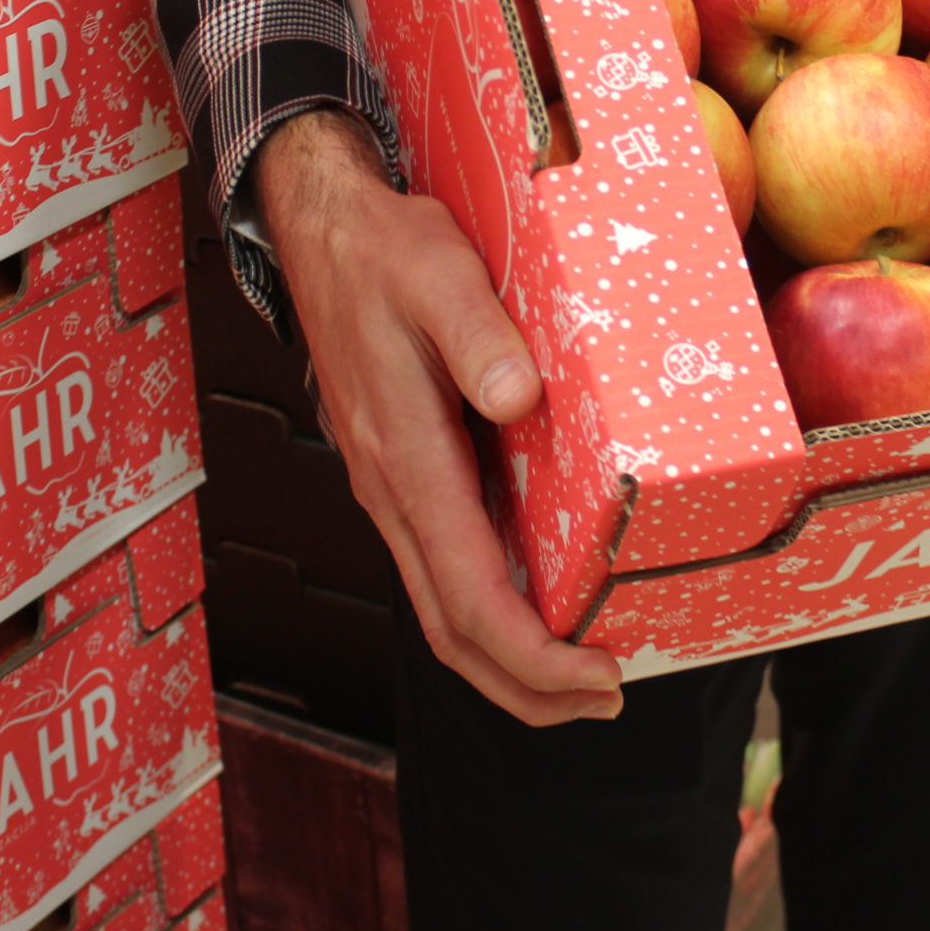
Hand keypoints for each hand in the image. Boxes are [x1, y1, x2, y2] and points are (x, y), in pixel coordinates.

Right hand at [256, 109, 623, 723]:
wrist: (322, 231)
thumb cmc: (384, 250)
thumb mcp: (438, 271)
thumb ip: (478, 333)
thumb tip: (517, 397)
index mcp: (405, 458)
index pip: (468, 596)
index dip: (533, 654)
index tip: (597, 674)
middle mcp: (393, 491)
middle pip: (454, 631)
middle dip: (528, 686)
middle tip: (607, 700)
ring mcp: (393, 489)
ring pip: (445, 609)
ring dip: (510, 660)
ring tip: (583, 677)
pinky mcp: (404, 474)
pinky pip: (445, 568)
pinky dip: (493, 611)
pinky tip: (543, 602)